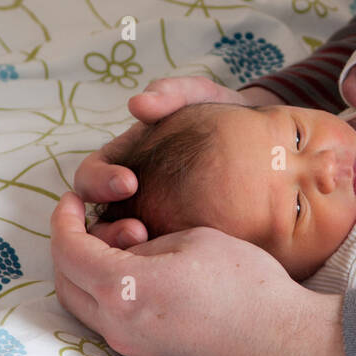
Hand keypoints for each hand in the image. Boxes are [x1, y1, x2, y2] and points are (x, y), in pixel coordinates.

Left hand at [51, 192, 355, 355]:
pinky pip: (114, 323)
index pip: (68, 252)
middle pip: (66, 284)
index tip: (72, 199)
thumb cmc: (245, 284)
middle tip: (100, 221)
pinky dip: (114, 294)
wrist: (283, 344)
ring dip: (95, 273)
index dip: (63, 220)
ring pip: (87, 306)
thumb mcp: (194, 241)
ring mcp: (133, 349)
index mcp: (123, 289)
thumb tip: (128, 253)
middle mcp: (117, 326)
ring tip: (138, 247)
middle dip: (72, 247)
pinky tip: (149, 276)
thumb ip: (146, 244)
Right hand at [74, 77, 282, 245]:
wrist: (267, 143)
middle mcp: (128, 198)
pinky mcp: (177, 242)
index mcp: (120, 163)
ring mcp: (151, 222)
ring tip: (156, 248)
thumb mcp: (200, 97)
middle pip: (98, 223)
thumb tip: (137, 104)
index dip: (99, 183)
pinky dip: (162, 263)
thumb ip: (171, 93)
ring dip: (128, 253)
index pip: (89, 180)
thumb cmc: (222, 115)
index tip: (128, 182)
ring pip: (122, 249)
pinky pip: (159, 259)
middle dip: (110, 229)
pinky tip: (185, 261)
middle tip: (138, 231)